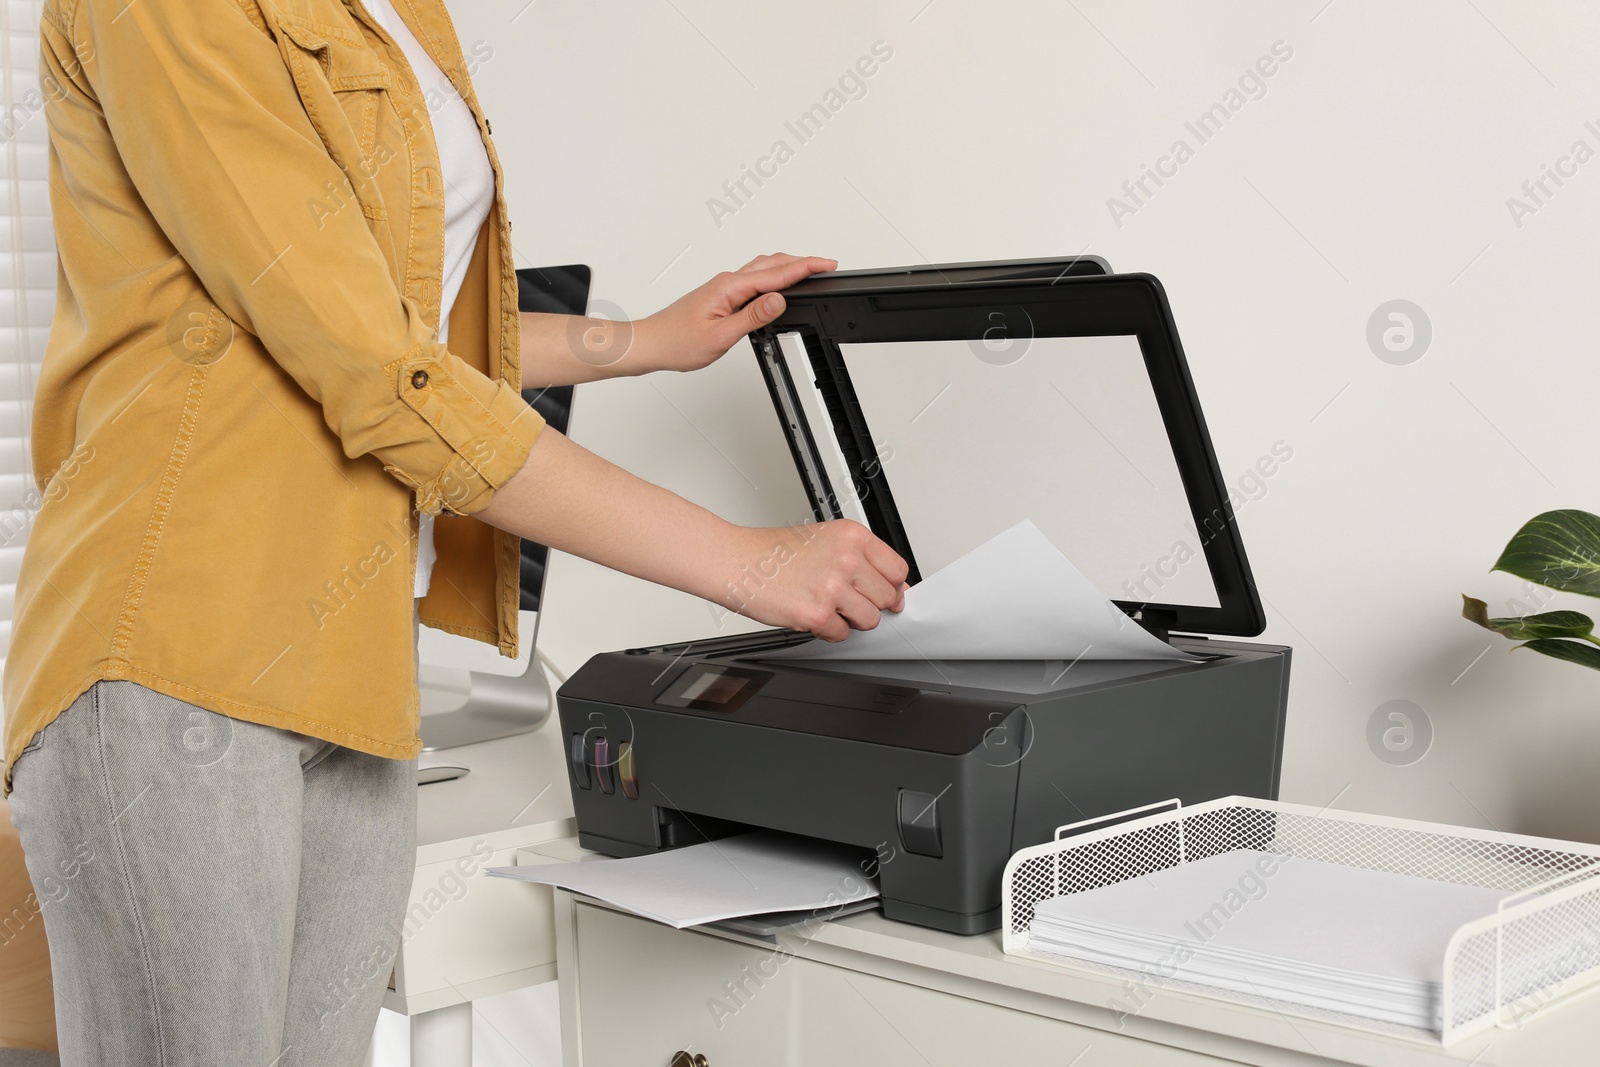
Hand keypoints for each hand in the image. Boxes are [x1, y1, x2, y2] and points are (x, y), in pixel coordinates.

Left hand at [636, 253, 836, 373]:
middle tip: (827, 265)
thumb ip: (752, 316)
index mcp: (729, 287)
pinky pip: (753, 278)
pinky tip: (778, 283)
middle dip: (802, 262)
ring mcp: (723, 286)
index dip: (805, 268)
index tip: (827, 265)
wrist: (651, 343)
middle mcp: (727, 281)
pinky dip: (772, 276)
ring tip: (809, 270)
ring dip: (788, 266)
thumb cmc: (677, 341)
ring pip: (762, 269)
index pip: (776, 274)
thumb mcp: (720, 335)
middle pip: (772, 264)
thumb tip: (779, 300)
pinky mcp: (720, 294)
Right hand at [719, 519, 908, 641]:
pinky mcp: (817, 614)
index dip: (892, 586)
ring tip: (828, 605)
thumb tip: (893, 587)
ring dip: (851, 619)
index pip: (897, 570)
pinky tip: (811, 613)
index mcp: (852, 536)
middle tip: (847, 599)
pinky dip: (829, 631)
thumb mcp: (825, 540)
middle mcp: (846, 559)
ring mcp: (832, 587)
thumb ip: (860, 559)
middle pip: (888, 597)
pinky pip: (842, 634)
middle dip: (871, 604)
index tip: (885, 592)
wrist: (736, 561)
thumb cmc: (773, 552)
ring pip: (870, 620)